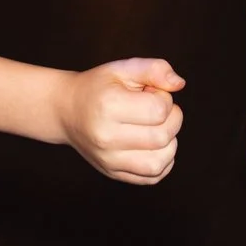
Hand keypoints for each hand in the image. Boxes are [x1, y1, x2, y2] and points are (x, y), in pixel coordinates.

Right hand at [56, 58, 184, 184]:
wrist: (67, 111)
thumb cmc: (99, 87)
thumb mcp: (123, 68)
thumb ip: (154, 69)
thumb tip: (179, 84)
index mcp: (109, 106)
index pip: (160, 109)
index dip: (165, 98)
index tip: (151, 93)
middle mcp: (106, 137)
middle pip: (162, 137)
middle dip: (172, 119)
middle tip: (157, 109)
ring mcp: (108, 160)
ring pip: (159, 163)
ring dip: (170, 144)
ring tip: (157, 128)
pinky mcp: (113, 173)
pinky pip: (151, 177)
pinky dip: (163, 163)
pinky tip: (154, 146)